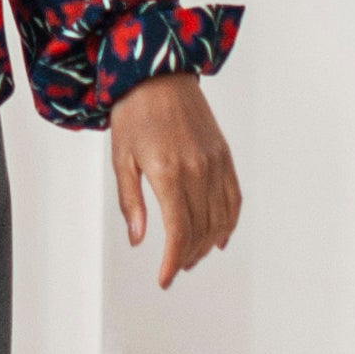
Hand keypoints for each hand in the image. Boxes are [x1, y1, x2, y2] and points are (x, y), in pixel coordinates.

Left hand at [109, 71, 240, 285]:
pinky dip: (229, 222)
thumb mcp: (121, 157)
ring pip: (220, 219)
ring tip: (191, 256)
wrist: (159, 73)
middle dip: (187, 256)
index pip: (178, 232)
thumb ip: (131, 201)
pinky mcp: (224, 156)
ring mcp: (215, 163)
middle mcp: (197, 170)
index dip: (172, 261)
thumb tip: (138, 240)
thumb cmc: (133, 114)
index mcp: (168, 173)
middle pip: (201, 230)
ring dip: (208, 244)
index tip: (164, 280)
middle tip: (173, 268)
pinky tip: (220, 237)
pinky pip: (233, 198)